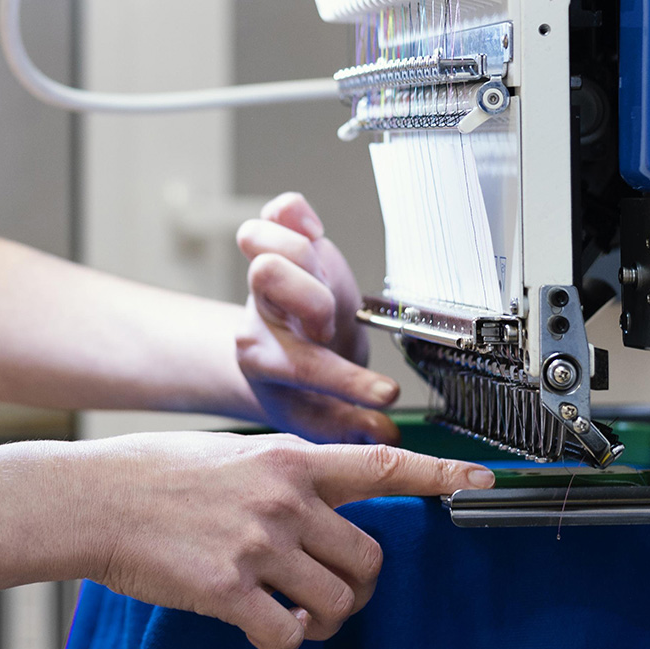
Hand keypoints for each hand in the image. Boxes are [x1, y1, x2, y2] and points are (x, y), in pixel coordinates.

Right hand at [81, 431, 492, 648]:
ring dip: (322, 621)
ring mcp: (258, 544)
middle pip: (370, 562)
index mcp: (288, 460)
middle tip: (326, 593)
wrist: (92, 499)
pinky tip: (258, 626)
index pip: (381, 464)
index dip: (439, 473)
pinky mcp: (229, 589)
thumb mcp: (231, 453)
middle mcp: (284, 499)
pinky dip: (282, 642)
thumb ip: (282, 475)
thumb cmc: (154, 475)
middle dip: (357, 588)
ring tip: (289, 612)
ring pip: (337, 606)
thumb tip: (319, 507)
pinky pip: (287, 636)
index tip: (481, 480)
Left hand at [236, 192, 398, 443]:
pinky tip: (313, 231)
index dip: (348, 383)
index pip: (303, 366)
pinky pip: (276, 212)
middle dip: (312, 298)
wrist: (281, 354)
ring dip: (302, 256)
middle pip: (268, 277)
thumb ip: (351, 428)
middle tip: (332, 322)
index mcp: (266, 360)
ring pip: (264, 242)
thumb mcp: (320, 417)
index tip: (386, 395)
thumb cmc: (301, 385)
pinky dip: (294, 213)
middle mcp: (263, 314)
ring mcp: (269, 275)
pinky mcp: (282, 244)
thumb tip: (384, 436)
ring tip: (323, 279)